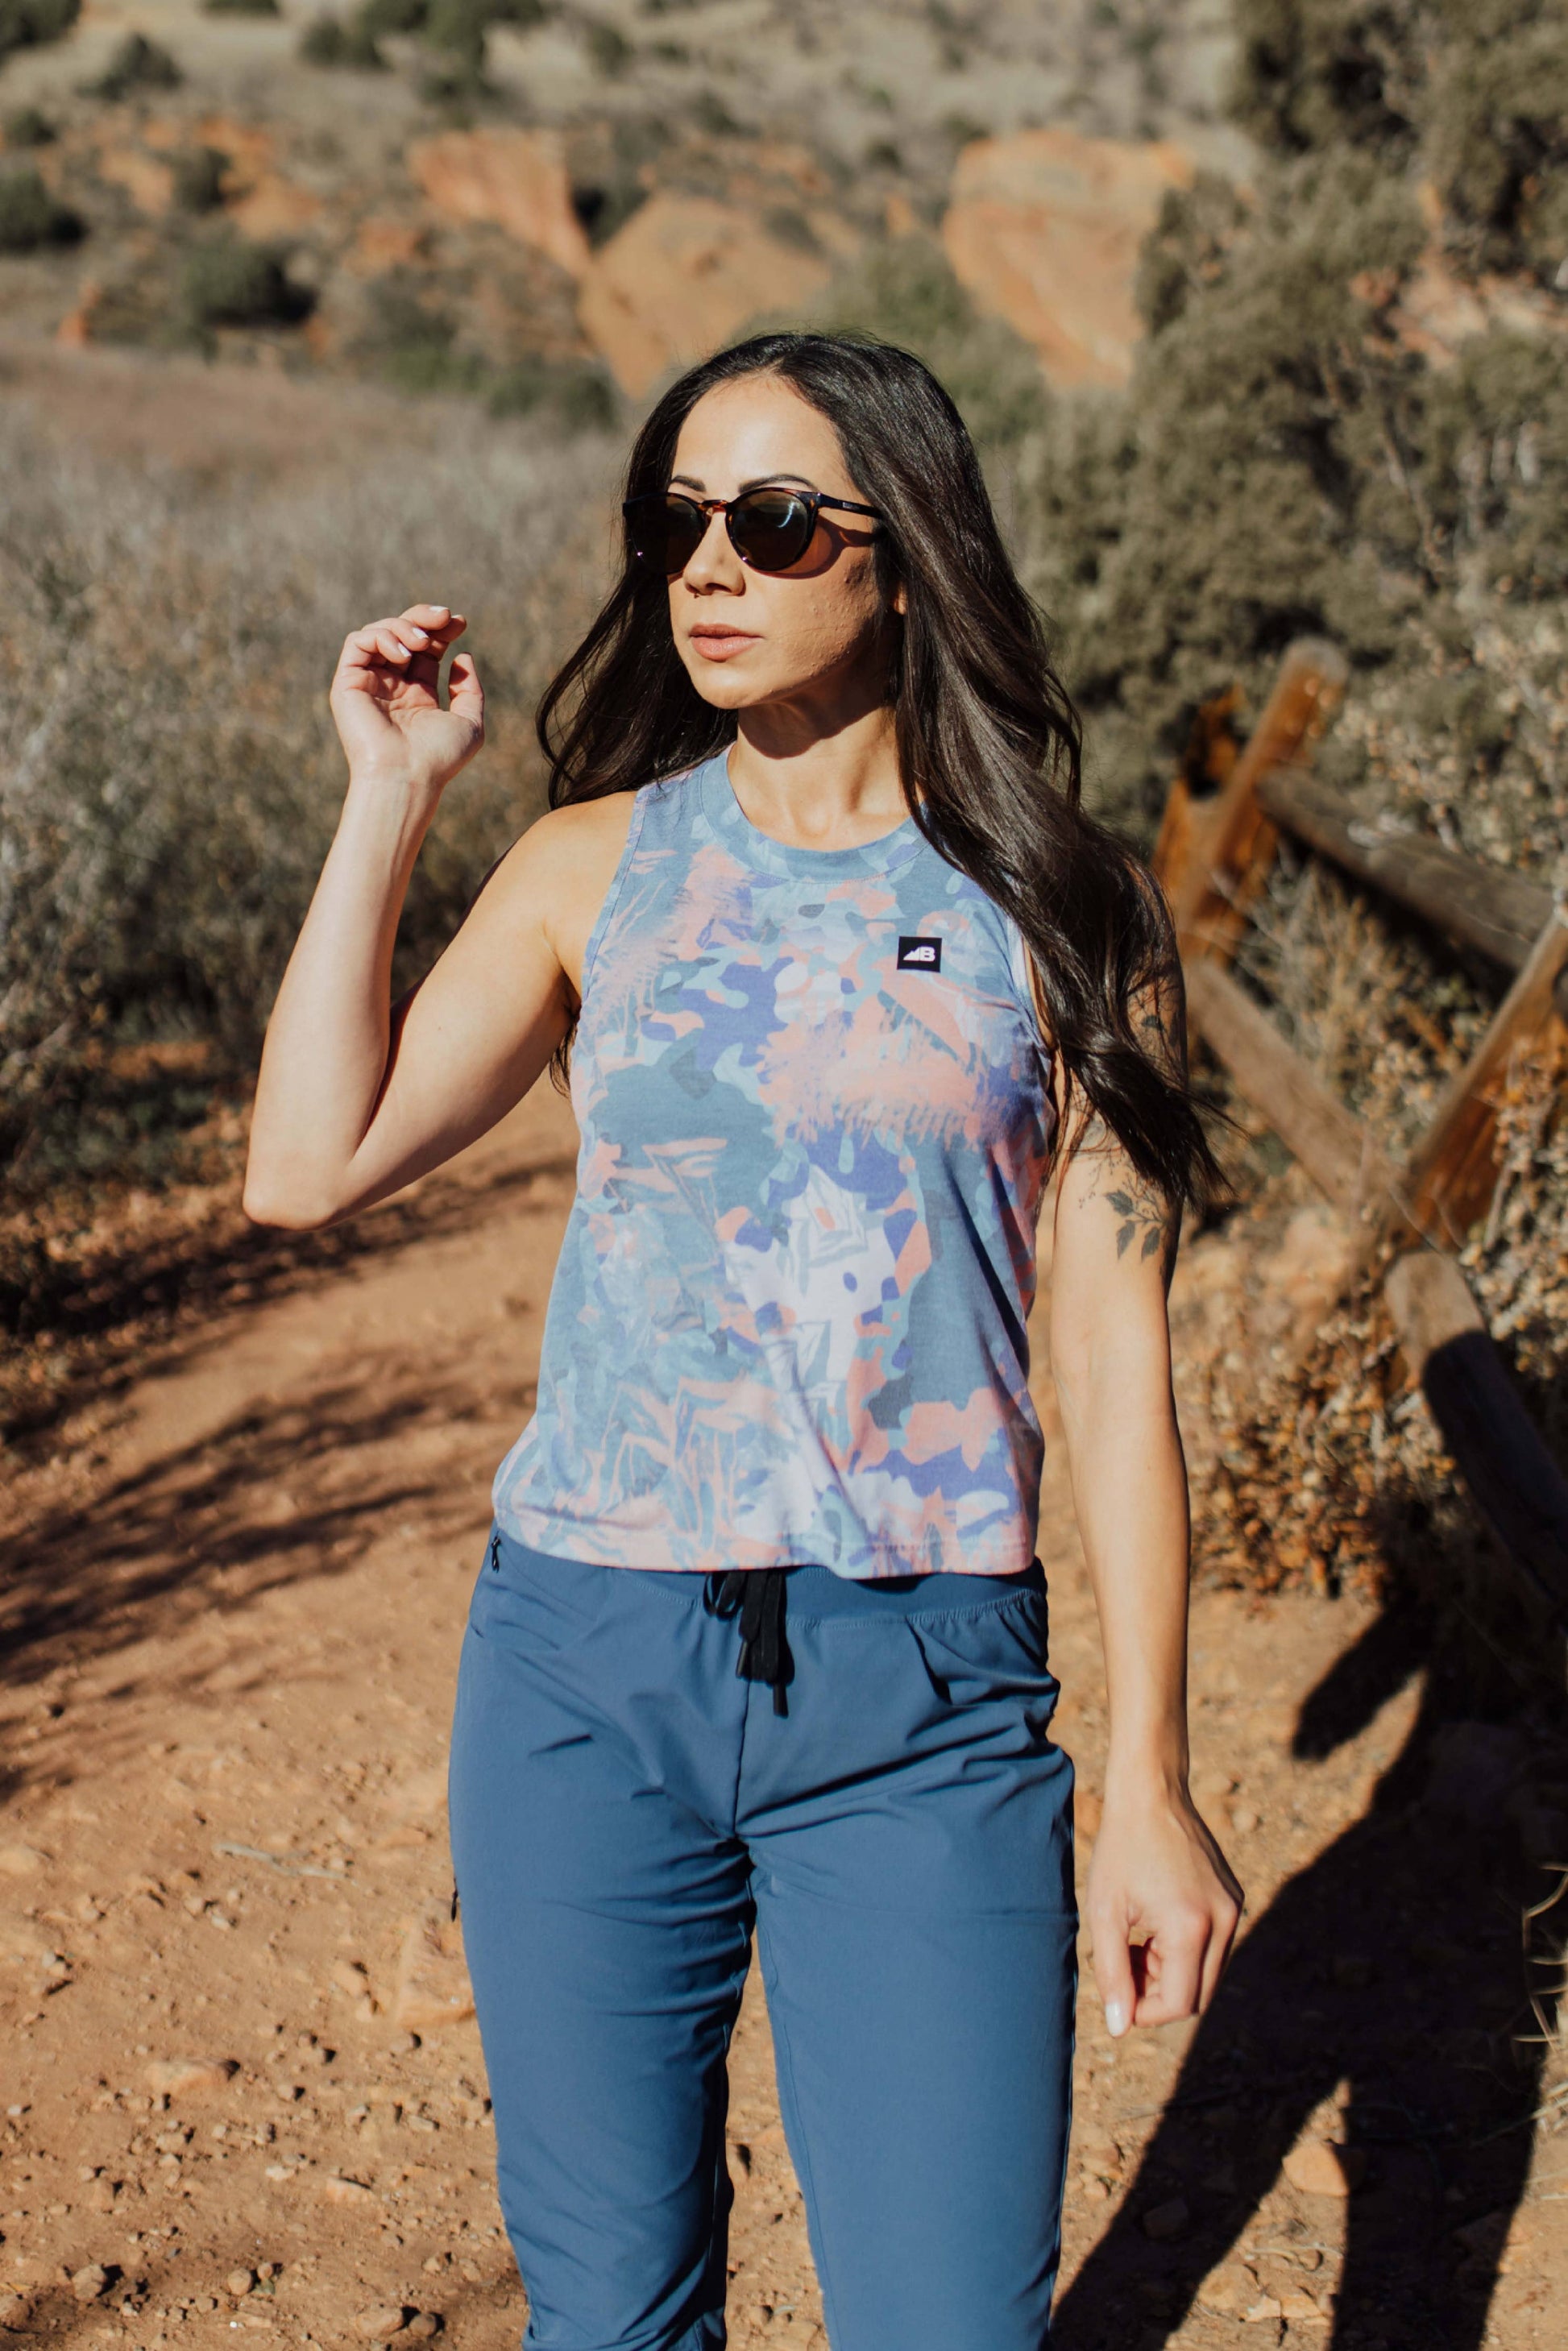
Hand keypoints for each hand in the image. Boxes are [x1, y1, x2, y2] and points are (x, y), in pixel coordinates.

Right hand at [328, 602, 483, 801]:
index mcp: (417, 695)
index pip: (426, 650)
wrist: (407, 776)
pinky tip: (403, 653)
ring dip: (404, 626)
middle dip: (424, 618)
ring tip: (422, 642)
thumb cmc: (438, 758)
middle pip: (403, 634)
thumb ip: (469, 690)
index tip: (460, 622)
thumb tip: (462, 657)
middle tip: (445, 616)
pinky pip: (357, 642)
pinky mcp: (348, 683)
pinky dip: (381, 636)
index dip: (442, 630)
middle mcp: (391, 687)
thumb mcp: (469, 723)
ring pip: (379, 632)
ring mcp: (369, 683)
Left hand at [1085, 1779, 1242, 2036]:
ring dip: (1172, 1971)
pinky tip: (1156, 1920)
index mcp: (1191, 1927)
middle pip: (1197, 1995)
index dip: (1144, 2010)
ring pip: (1207, 1974)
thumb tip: (1120, 2028)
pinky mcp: (1235, 1898)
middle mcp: (1223, 1921)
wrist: (1151, 1793)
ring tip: (1139, 1937)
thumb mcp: (1104, 1912)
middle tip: (1126, 1959)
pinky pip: (1214, 1946)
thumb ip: (1112, 1974)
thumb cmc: (1121, 1849)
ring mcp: (1234, 1909)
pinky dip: (1186, 1949)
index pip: (1179, 2003)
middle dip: (1159, 1992)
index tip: (1117, 1991)